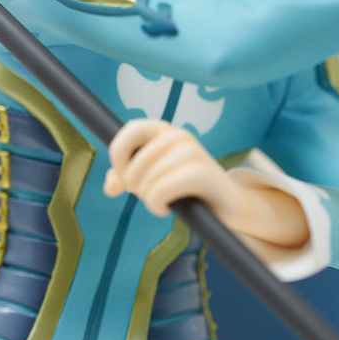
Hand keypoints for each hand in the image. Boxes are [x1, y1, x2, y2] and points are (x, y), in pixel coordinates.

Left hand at [103, 119, 309, 261]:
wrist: (229, 207)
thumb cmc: (189, 190)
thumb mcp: (155, 178)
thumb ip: (127, 177)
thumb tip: (109, 186)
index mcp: (165, 130)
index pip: (128, 131)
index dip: (118, 155)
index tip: (123, 175)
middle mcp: (178, 135)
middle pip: (132, 165)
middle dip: (134, 186)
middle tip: (151, 193)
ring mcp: (191, 152)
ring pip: (144, 181)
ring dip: (148, 198)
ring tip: (162, 201)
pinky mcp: (201, 173)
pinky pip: (158, 192)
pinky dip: (156, 206)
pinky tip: (166, 209)